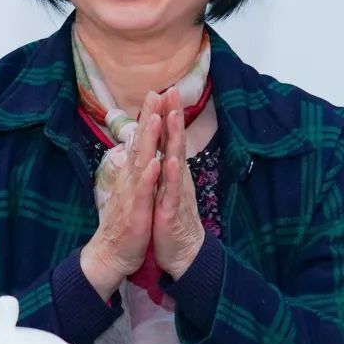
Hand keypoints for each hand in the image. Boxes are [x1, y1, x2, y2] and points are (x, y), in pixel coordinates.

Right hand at [80, 90, 163, 299]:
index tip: (157, 95)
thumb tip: (139, 151)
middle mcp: (130, 179)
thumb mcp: (132, 192)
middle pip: (139, 143)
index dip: (149, 118)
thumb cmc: (126, 223)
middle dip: (148, 118)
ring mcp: (132, 194)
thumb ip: (136, 170)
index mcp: (133, 174)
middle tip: (155, 94)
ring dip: (148, 140)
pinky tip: (155, 163)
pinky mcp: (136, 212)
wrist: (111, 254)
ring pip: (141, 162)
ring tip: (156, 118)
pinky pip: (143, 193)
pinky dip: (149, 177)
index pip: (141, 141)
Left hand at [152, 87, 205, 279]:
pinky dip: (171, 174)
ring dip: (175, 137)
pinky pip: (171, 190)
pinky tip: (170, 159)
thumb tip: (162, 146)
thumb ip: (164, 167)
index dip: (168, 115)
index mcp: (172, 172)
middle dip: (174, 116)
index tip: (166, 91)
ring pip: (176, 159)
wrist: (182, 252)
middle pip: (176, 141)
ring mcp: (176, 191)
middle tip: (173, 91)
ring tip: (174, 116)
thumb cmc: (170, 219)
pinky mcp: (171, 209)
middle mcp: (177, 177)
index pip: (170, 138)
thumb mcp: (165, 188)